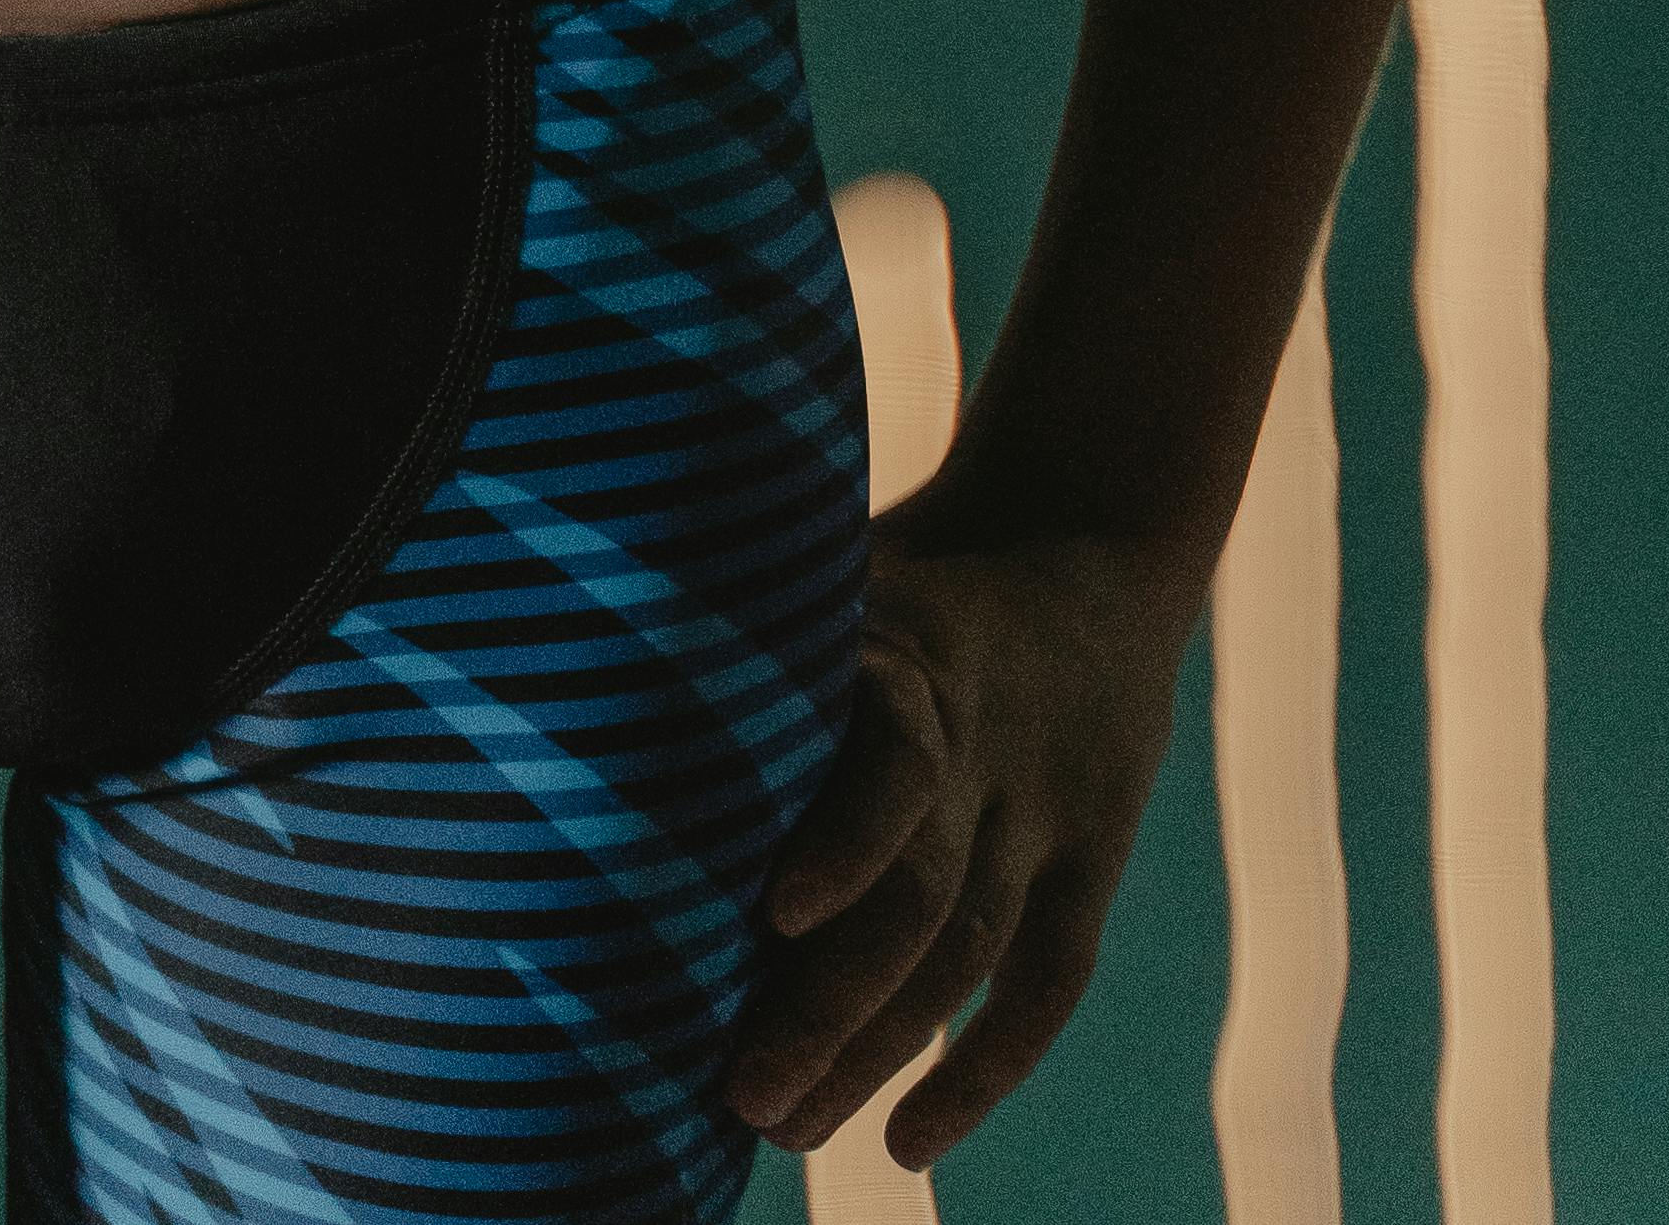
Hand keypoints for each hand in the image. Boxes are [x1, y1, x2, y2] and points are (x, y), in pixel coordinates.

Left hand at [726, 521, 1193, 1169]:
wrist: (1084, 525)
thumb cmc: (909, 557)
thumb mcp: (836, 550)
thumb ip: (741, 609)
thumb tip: (576, 661)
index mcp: (917, 657)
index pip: (898, 763)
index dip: (846, 838)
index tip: (773, 911)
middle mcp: (985, 746)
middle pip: (920, 891)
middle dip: (829, 999)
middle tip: (739, 1092)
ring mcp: (1046, 810)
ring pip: (968, 953)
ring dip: (879, 1050)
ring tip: (785, 1128)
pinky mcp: (1092, 858)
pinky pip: (1048, 980)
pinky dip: (982, 1067)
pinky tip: (906, 1143)